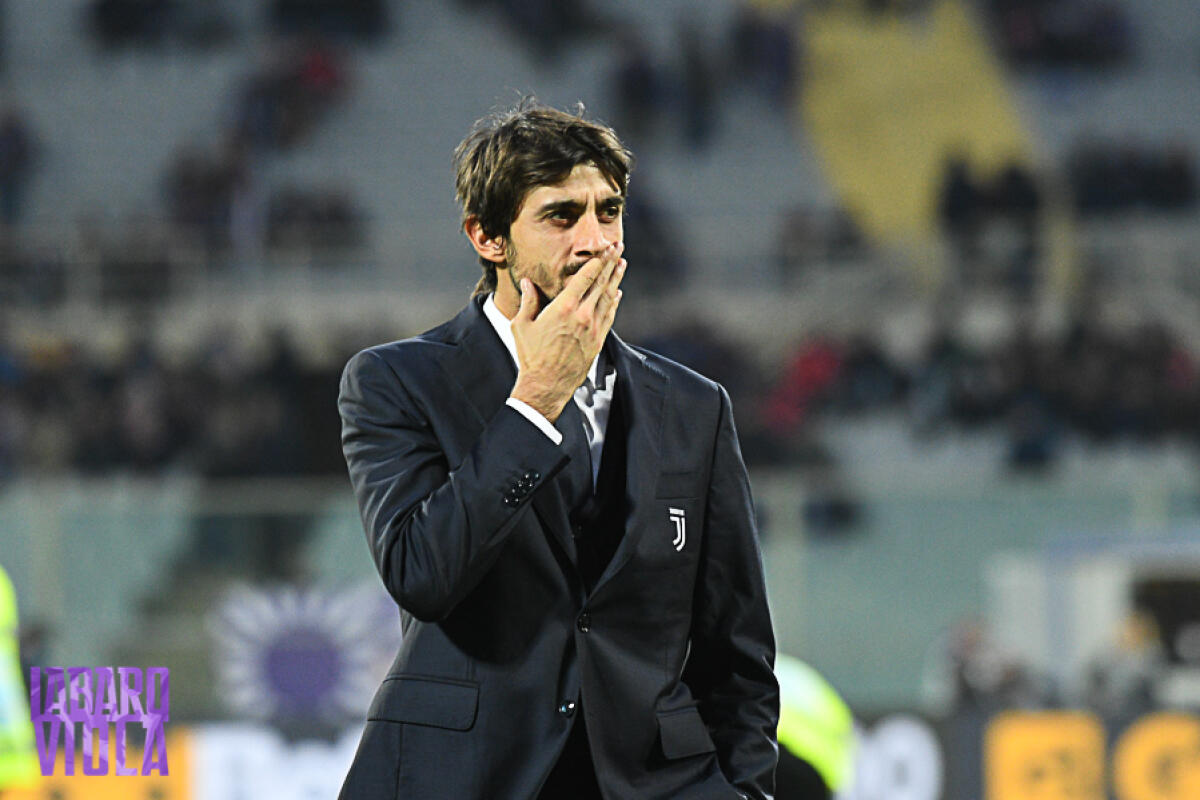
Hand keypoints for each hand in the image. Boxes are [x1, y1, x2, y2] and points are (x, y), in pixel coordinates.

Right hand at [509, 242, 625, 421]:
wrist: (546, 386)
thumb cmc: (530, 356)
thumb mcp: (522, 325)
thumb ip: (528, 301)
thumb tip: (527, 282)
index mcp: (563, 308)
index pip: (586, 277)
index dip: (598, 261)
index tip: (605, 248)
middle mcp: (582, 316)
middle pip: (601, 284)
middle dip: (611, 263)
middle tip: (618, 247)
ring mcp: (593, 330)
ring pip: (609, 298)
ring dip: (616, 280)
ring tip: (622, 264)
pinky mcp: (597, 342)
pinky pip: (609, 316)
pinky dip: (614, 303)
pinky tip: (617, 294)